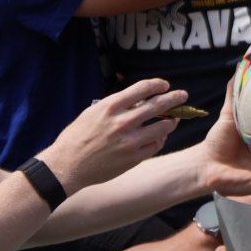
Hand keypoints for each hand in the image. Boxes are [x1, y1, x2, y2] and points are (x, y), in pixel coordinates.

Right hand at [44, 79, 181, 192]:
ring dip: (171, 121)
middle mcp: (122, 122)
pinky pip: (156, 145)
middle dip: (174, 98)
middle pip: (158, 105)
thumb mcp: (92, 113)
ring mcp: (129, 141)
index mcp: (110, 107)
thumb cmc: (77, 137)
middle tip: (183, 96)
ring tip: (173, 120)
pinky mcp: (133, 158)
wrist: (68, 166)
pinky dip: (160, 139)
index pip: (142, 89)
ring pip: (162, 127)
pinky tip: (159, 137)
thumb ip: (115, 106)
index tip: (165, 85)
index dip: (158, 85)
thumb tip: (138, 99)